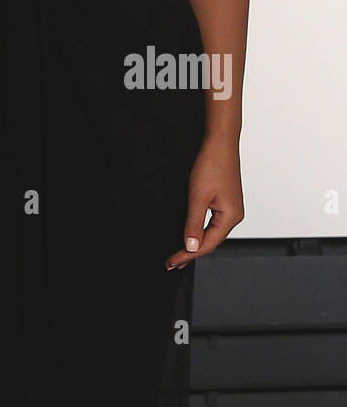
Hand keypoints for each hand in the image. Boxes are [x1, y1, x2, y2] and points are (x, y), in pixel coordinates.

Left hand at [166, 138, 243, 269]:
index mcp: (231, 217)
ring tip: (180, 255)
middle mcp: (234, 216)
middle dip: (191, 253)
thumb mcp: (198, 197)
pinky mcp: (226, 202)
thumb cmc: (212, 165)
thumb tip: (191, 247)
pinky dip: (200, 232)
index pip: (207, 245)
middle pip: (211, 242)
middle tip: (172, 263)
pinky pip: (213, 224)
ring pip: (212, 233)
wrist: (220, 143)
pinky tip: (192, 237)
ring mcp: (231, 209)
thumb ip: (194, 224)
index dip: (188, 255)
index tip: (173, 262)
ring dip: (196, 244)